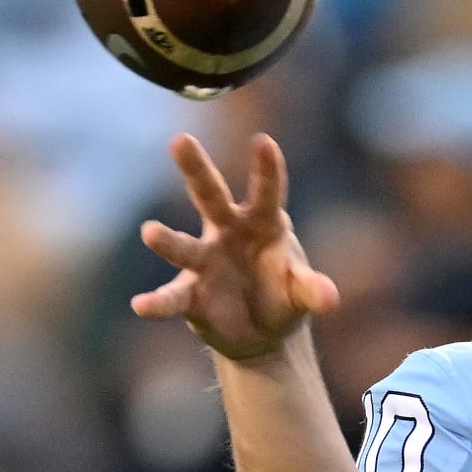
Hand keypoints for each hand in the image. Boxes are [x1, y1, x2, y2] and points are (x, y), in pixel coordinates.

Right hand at [131, 133, 339, 359]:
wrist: (261, 331)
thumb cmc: (283, 294)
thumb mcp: (301, 292)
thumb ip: (312, 290)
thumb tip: (329, 298)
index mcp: (263, 224)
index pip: (266, 193)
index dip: (266, 169)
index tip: (264, 142)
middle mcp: (228, 233)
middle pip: (211, 196)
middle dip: (196, 169)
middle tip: (180, 139)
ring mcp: (204, 261)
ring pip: (184, 246)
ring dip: (168, 240)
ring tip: (150, 233)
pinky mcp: (190, 294)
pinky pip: (171, 297)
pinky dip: (157, 303)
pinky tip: (141, 306)